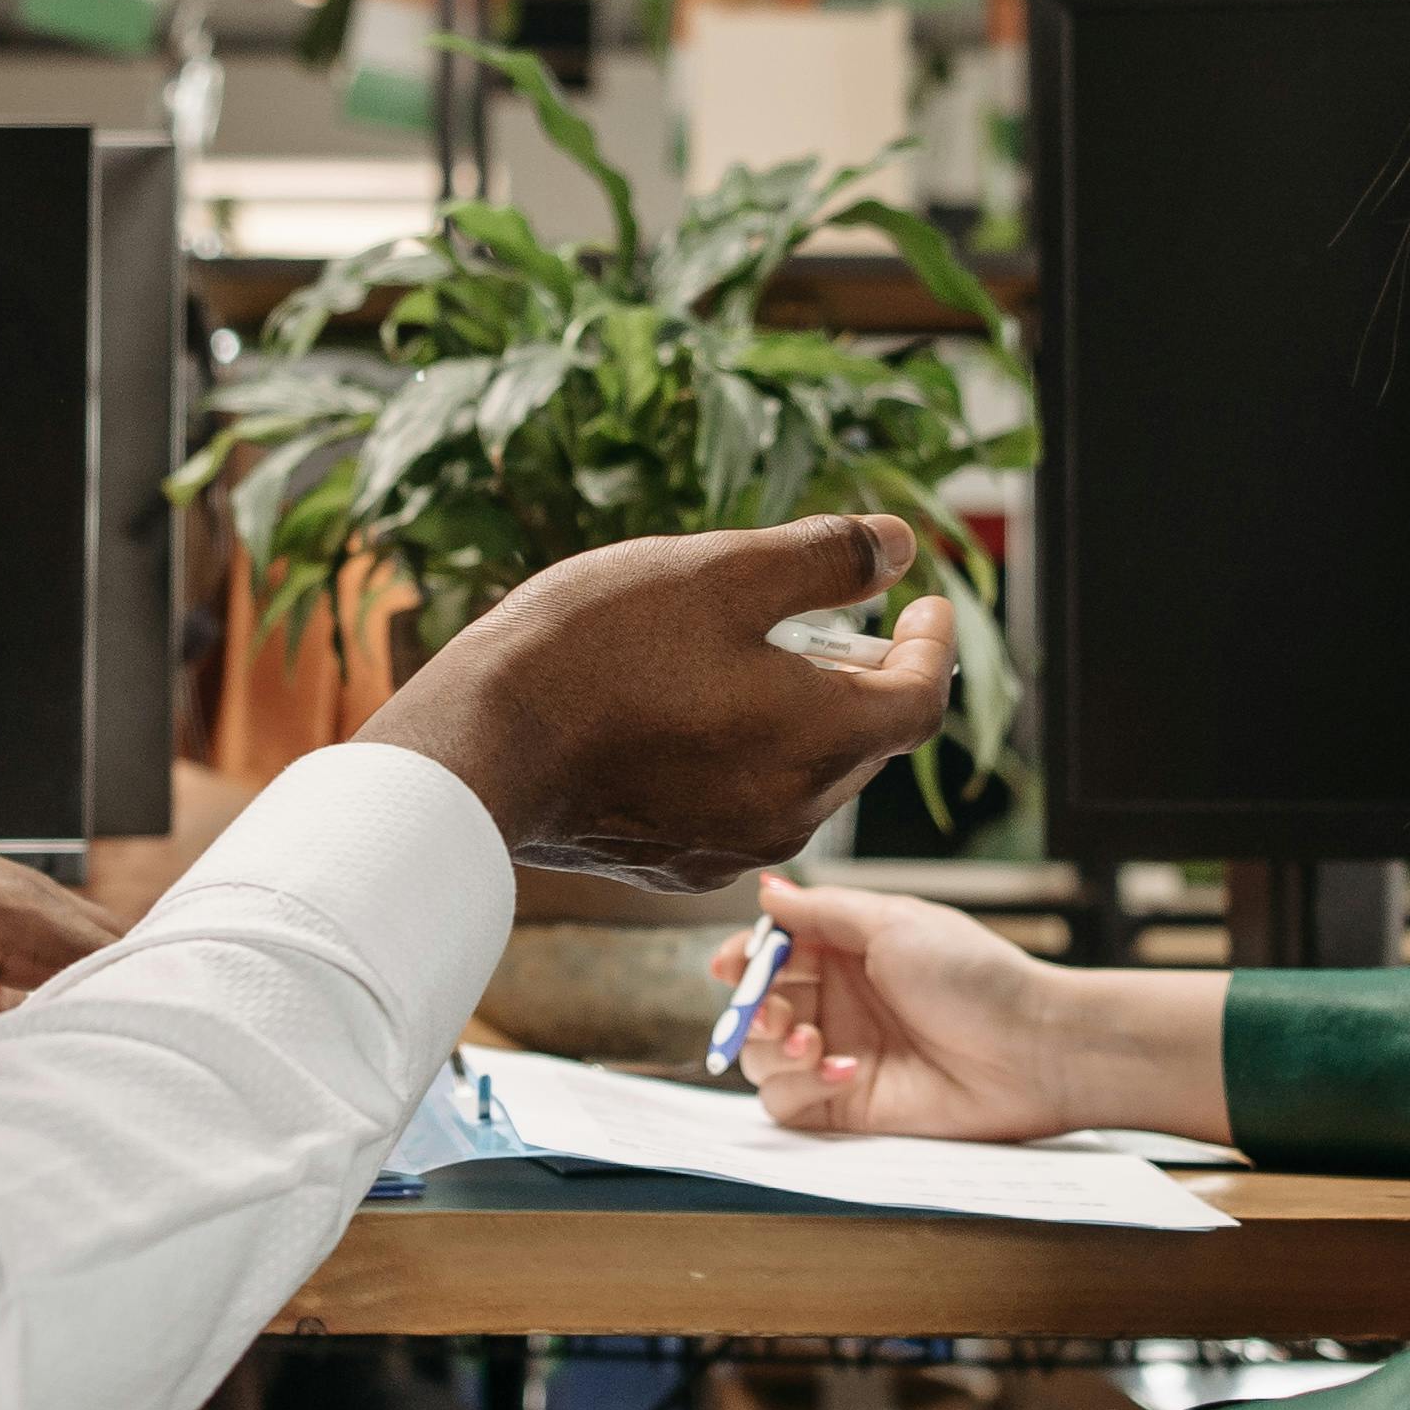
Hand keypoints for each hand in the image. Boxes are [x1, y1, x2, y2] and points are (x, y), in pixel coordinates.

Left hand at [0, 769, 117, 1064]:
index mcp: (15, 909)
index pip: (113, 958)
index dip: (145, 1002)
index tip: (160, 1055)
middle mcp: (9, 897)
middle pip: (94, 954)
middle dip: (116, 1005)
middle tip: (134, 1066)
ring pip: (48, 958)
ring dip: (62, 1005)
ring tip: (76, 1063)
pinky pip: (4, 960)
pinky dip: (15, 1000)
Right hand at [362, 516, 955, 892]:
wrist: (479, 747)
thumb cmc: (599, 649)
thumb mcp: (721, 572)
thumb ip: (823, 557)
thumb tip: (898, 545)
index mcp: (821, 737)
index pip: (920, 698)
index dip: (930, 645)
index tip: (921, 603)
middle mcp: (794, 810)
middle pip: (864, 741)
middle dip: (861, 676)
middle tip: (829, 618)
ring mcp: (733, 846)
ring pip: (802, 775)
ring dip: (797, 717)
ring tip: (746, 658)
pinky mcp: (679, 863)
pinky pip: (743, 807)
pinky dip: (742, 758)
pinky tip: (689, 713)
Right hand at [708, 876, 1224, 1144]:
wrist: (1032, 1049)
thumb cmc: (974, 976)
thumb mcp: (894, 923)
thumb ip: (822, 912)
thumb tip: (766, 888)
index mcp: (846, 952)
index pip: (770, 953)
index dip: (743, 959)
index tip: (733, 965)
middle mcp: (837, 1003)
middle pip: (755, 1007)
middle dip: (751, 1009)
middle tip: (776, 1012)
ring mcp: (840, 1055)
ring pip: (761, 1057)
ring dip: (770, 1049)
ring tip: (811, 1042)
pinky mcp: (848, 1106)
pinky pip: (788, 1102)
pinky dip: (800, 1085)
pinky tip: (844, 1070)